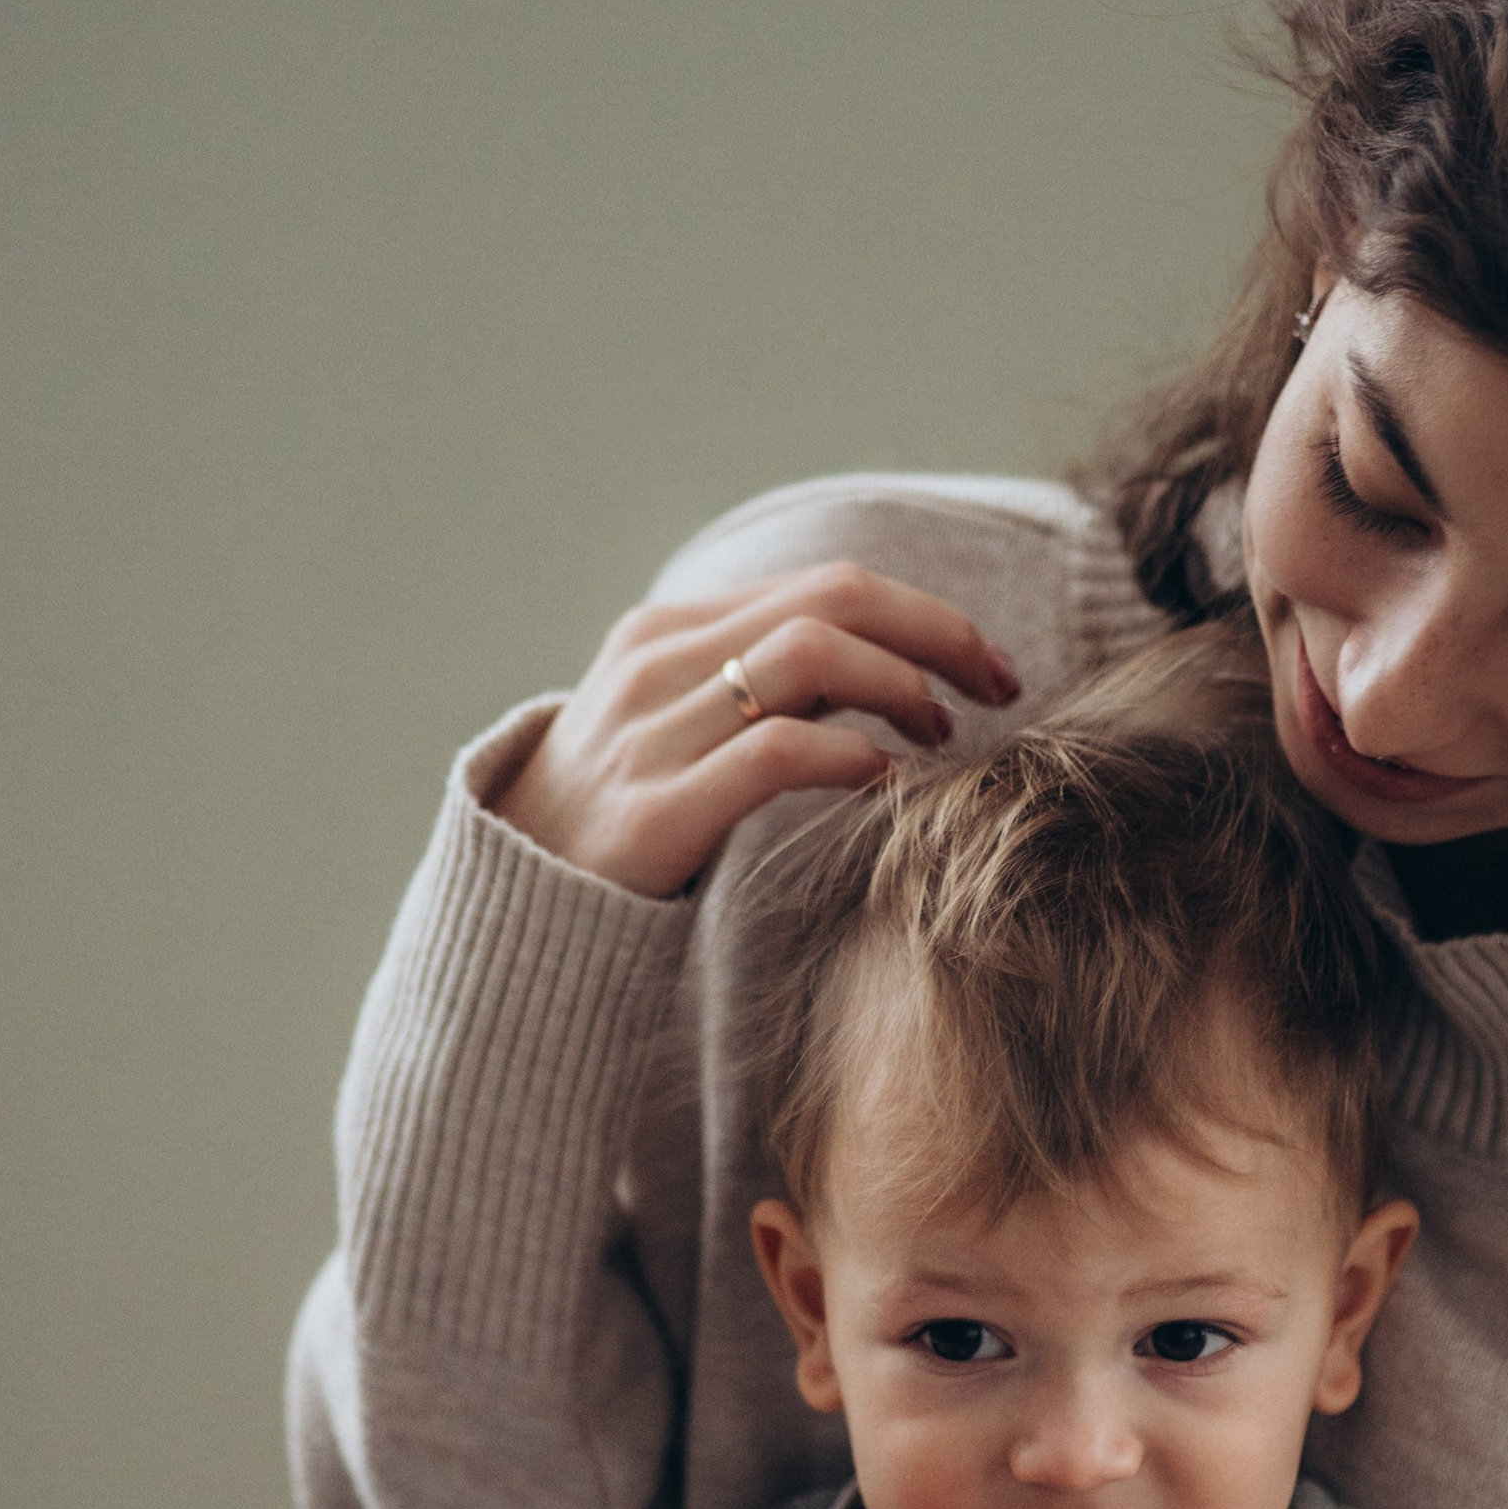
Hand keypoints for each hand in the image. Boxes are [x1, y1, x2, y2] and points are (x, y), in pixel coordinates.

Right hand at [492, 561, 1021, 895]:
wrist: (509, 923)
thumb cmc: (614, 834)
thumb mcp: (673, 737)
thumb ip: (755, 696)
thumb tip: (878, 678)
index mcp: (666, 635)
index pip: (823, 585)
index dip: (922, 614)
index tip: (984, 663)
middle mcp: (655, 665)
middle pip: (832, 599)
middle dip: (936, 633)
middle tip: (998, 686)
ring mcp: (648, 734)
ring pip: (812, 656)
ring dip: (903, 687)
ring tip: (940, 737)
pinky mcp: (652, 812)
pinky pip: (776, 752)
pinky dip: (850, 757)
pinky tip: (886, 784)